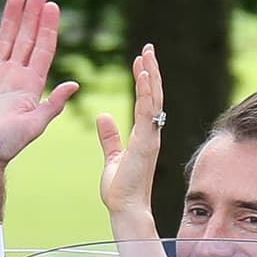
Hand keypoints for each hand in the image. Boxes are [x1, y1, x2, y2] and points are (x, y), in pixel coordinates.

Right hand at [0, 0, 79, 171]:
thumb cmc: (5, 147)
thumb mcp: (34, 125)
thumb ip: (52, 104)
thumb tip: (74, 84)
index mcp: (31, 86)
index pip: (44, 50)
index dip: (49, 28)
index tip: (54, 6)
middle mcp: (14, 77)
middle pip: (27, 39)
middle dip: (33, 15)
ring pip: (5, 40)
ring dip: (11, 18)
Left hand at [97, 44, 164, 228]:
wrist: (126, 208)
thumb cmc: (121, 189)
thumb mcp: (112, 157)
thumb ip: (109, 136)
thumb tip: (102, 115)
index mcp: (144, 135)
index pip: (146, 101)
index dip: (144, 80)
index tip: (139, 60)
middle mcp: (151, 133)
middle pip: (153, 95)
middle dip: (151, 70)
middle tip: (148, 47)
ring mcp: (150, 137)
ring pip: (153, 99)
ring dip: (150, 75)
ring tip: (147, 53)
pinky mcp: (145, 143)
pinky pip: (146, 113)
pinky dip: (145, 92)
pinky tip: (143, 75)